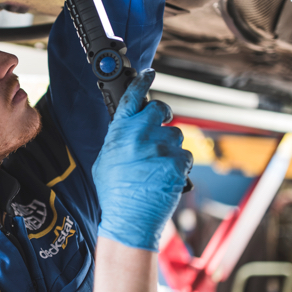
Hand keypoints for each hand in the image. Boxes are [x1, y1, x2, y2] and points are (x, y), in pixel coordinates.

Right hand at [93, 69, 192, 250]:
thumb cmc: (114, 193)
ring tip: (158, 165)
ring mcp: (163, 147)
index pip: (132, 97)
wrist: (130, 218)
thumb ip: (119, 140)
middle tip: (160, 125)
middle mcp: (142, 134)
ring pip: (176, 135)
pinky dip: (179, 164)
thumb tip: (129, 132)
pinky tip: (167, 176)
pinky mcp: (179, 162)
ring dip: (170, 146)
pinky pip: (186, 155)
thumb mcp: (105, 160)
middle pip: (161, 110)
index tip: (149, 74)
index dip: (142, 82)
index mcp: (121, 131)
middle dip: (163, 115)